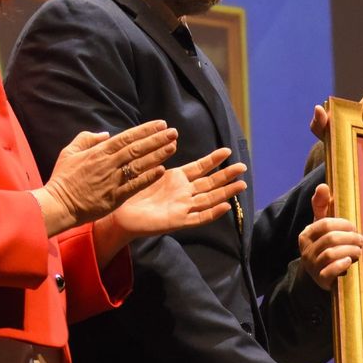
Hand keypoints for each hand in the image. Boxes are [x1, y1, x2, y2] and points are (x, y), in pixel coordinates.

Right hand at [37, 120, 176, 233]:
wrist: (59, 204)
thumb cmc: (63, 178)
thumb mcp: (69, 152)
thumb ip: (86, 139)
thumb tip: (105, 135)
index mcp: (99, 152)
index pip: (127, 137)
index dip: (145, 130)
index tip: (161, 125)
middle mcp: (108, 164)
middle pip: (137, 149)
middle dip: (157, 140)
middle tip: (174, 133)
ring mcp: (113, 180)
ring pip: (139, 165)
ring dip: (158, 155)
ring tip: (172, 147)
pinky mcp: (115, 197)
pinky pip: (135, 185)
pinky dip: (148, 177)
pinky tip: (162, 170)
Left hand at [110, 148, 245, 235]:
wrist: (119, 215)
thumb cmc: (129, 193)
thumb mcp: (145, 171)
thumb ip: (157, 159)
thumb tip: (166, 141)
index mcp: (176, 179)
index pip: (200, 167)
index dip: (213, 159)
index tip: (227, 151)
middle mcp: (183, 193)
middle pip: (210, 183)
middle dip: (226, 175)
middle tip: (242, 167)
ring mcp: (183, 208)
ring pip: (209, 199)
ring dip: (226, 193)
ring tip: (241, 184)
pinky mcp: (178, 222)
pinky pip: (198, 218)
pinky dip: (212, 213)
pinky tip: (225, 207)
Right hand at [299, 183, 362, 289]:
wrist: (320, 275)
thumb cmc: (324, 245)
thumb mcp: (321, 226)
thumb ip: (322, 206)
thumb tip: (322, 186)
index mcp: (306, 235)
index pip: (325, 224)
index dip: (343, 224)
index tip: (354, 227)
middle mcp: (306, 250)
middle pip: (331, 239)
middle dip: (350, 238)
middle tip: (361, 240)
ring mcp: (312, 266)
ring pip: (331, 254)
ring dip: (350, 250)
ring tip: (359, 250)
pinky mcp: (320, 280)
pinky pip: (329, 271)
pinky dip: (341, 265)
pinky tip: (349, 262)